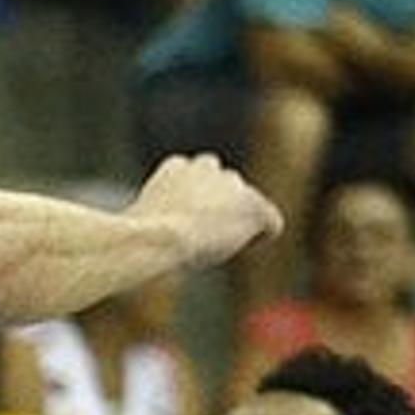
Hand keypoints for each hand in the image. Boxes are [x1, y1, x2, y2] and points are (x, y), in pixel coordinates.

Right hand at [131, 151, 278, 271]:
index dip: (194, 200)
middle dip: (221, 205)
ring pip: (248, 201)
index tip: (185, 220)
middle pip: (226, 184)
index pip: (196, 175)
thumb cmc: (144, 236)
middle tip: (208, 235)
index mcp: (177, 166)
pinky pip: (271, 223)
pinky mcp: (255, 206)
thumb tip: (164, 232)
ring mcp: (235, 185)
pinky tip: (247, 248)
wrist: (160, 238)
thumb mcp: (144, 221)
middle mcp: (208, 167)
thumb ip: (162, 216)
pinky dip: (262, 236)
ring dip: (239, 218)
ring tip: (222, 242)